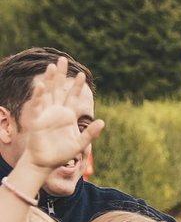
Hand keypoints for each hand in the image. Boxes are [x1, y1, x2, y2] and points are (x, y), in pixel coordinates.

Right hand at [16, 58, 104, 175]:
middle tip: (62, 59)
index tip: (82, 74)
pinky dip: (39, 96)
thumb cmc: (61, 153)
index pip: (72, 96)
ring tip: (52, 66)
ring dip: (49, 79)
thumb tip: (103, 122)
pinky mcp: (37, 119)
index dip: (77, 86)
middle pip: (58, 89)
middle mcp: (56, 111)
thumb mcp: (80, 144)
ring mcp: (45, 113)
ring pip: (47, 92)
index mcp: (67, 115)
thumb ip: (91, 133)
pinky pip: (37, 105)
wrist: (45, 162)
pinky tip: (42, 86)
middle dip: (61, 74)